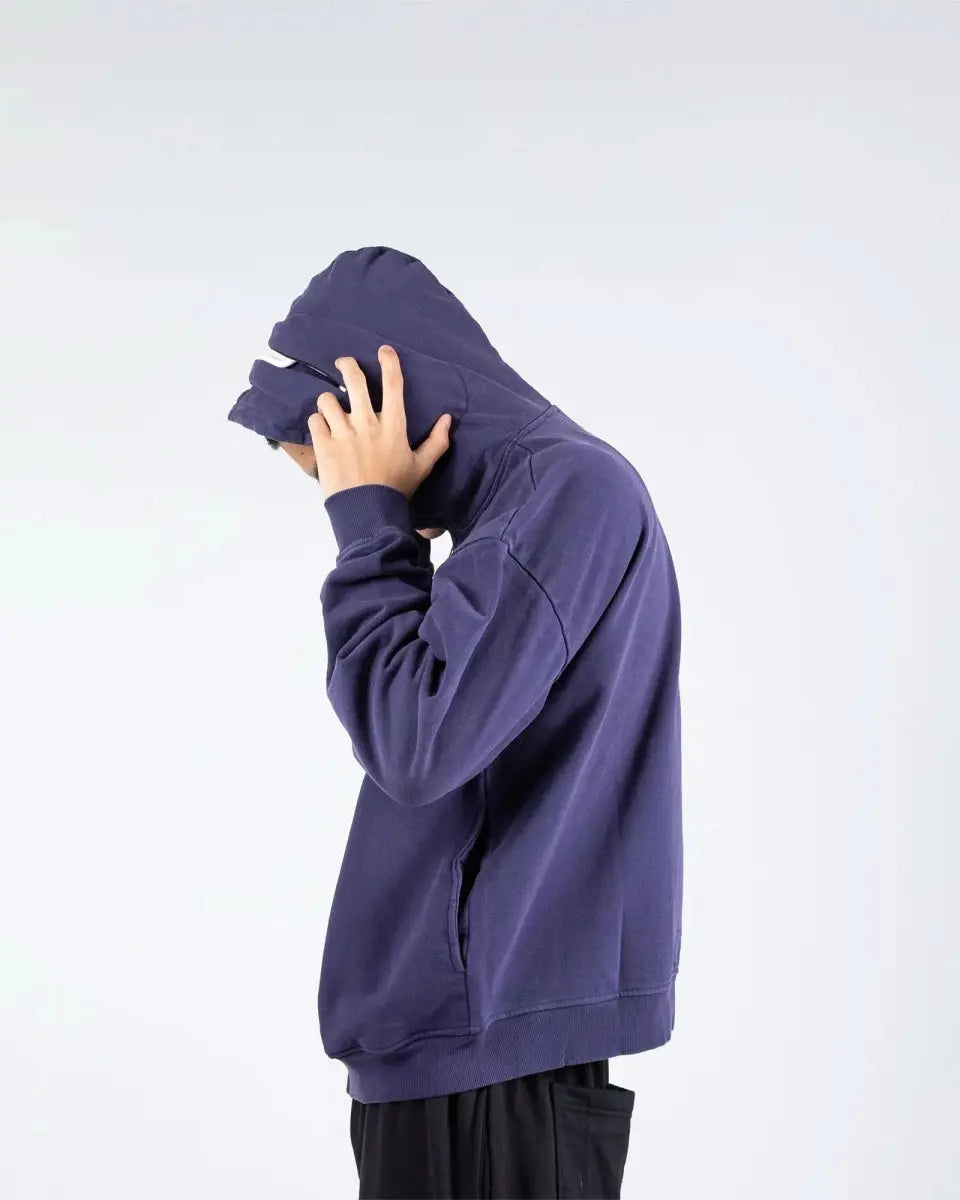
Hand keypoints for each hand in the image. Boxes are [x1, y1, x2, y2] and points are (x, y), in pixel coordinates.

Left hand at [308, 345, 451, 500]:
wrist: (368, 512)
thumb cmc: (396, 489)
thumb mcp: (422, 467)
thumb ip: (436, 442)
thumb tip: (447, 419)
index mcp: (393, 425)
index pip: (393, 384)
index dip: (389, 362)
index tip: (383, 351)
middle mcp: (367, 423)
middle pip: (354, 380)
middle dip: (347, 365)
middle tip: (344, 363)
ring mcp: (343, 432)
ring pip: (327, 399)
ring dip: (328, 401)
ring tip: (330, 408)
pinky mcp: (324, 445)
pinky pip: (314, 420)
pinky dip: (317, 422)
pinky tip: (322, 430)